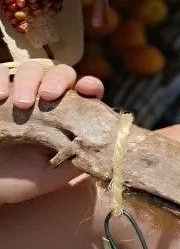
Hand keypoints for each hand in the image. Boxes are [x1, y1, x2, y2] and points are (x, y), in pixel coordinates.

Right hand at [0, 60, 104, 203]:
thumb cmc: (25, 179)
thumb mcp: (56, 173)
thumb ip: (77, 157)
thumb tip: (101, 145)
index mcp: (68, 114)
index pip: (86, 90)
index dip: (90, 85)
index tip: (88, 88)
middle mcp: (46, 99)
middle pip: (59, 73)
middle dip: (57, 79)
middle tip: (47, 96)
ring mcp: (20, 94)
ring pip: (31, 69)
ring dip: (28, 81)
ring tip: (21, 104)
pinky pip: (0, 73)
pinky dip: (0, 78)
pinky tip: (0, 96)